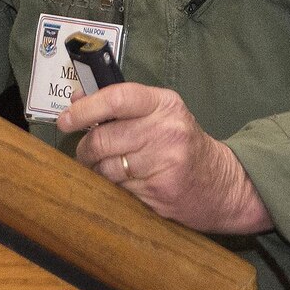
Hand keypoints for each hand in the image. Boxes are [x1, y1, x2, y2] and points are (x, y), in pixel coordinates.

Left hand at [56, 83, 272, 234]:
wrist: (223, 184)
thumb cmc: (182, 144)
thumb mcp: (159, 114)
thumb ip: (119, 105)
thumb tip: (77, 98)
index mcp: (164, 104)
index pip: (117, 98)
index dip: (85, 109)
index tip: (65, 120)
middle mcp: (167, 130)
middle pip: (104, 138)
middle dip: (86, 148)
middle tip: (86, 152)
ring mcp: (166, 162)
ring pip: (107, 167)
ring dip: (98, 170)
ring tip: (109, 169)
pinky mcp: (161, 191)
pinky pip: (120, 188)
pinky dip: (116, 187)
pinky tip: (129, 183)